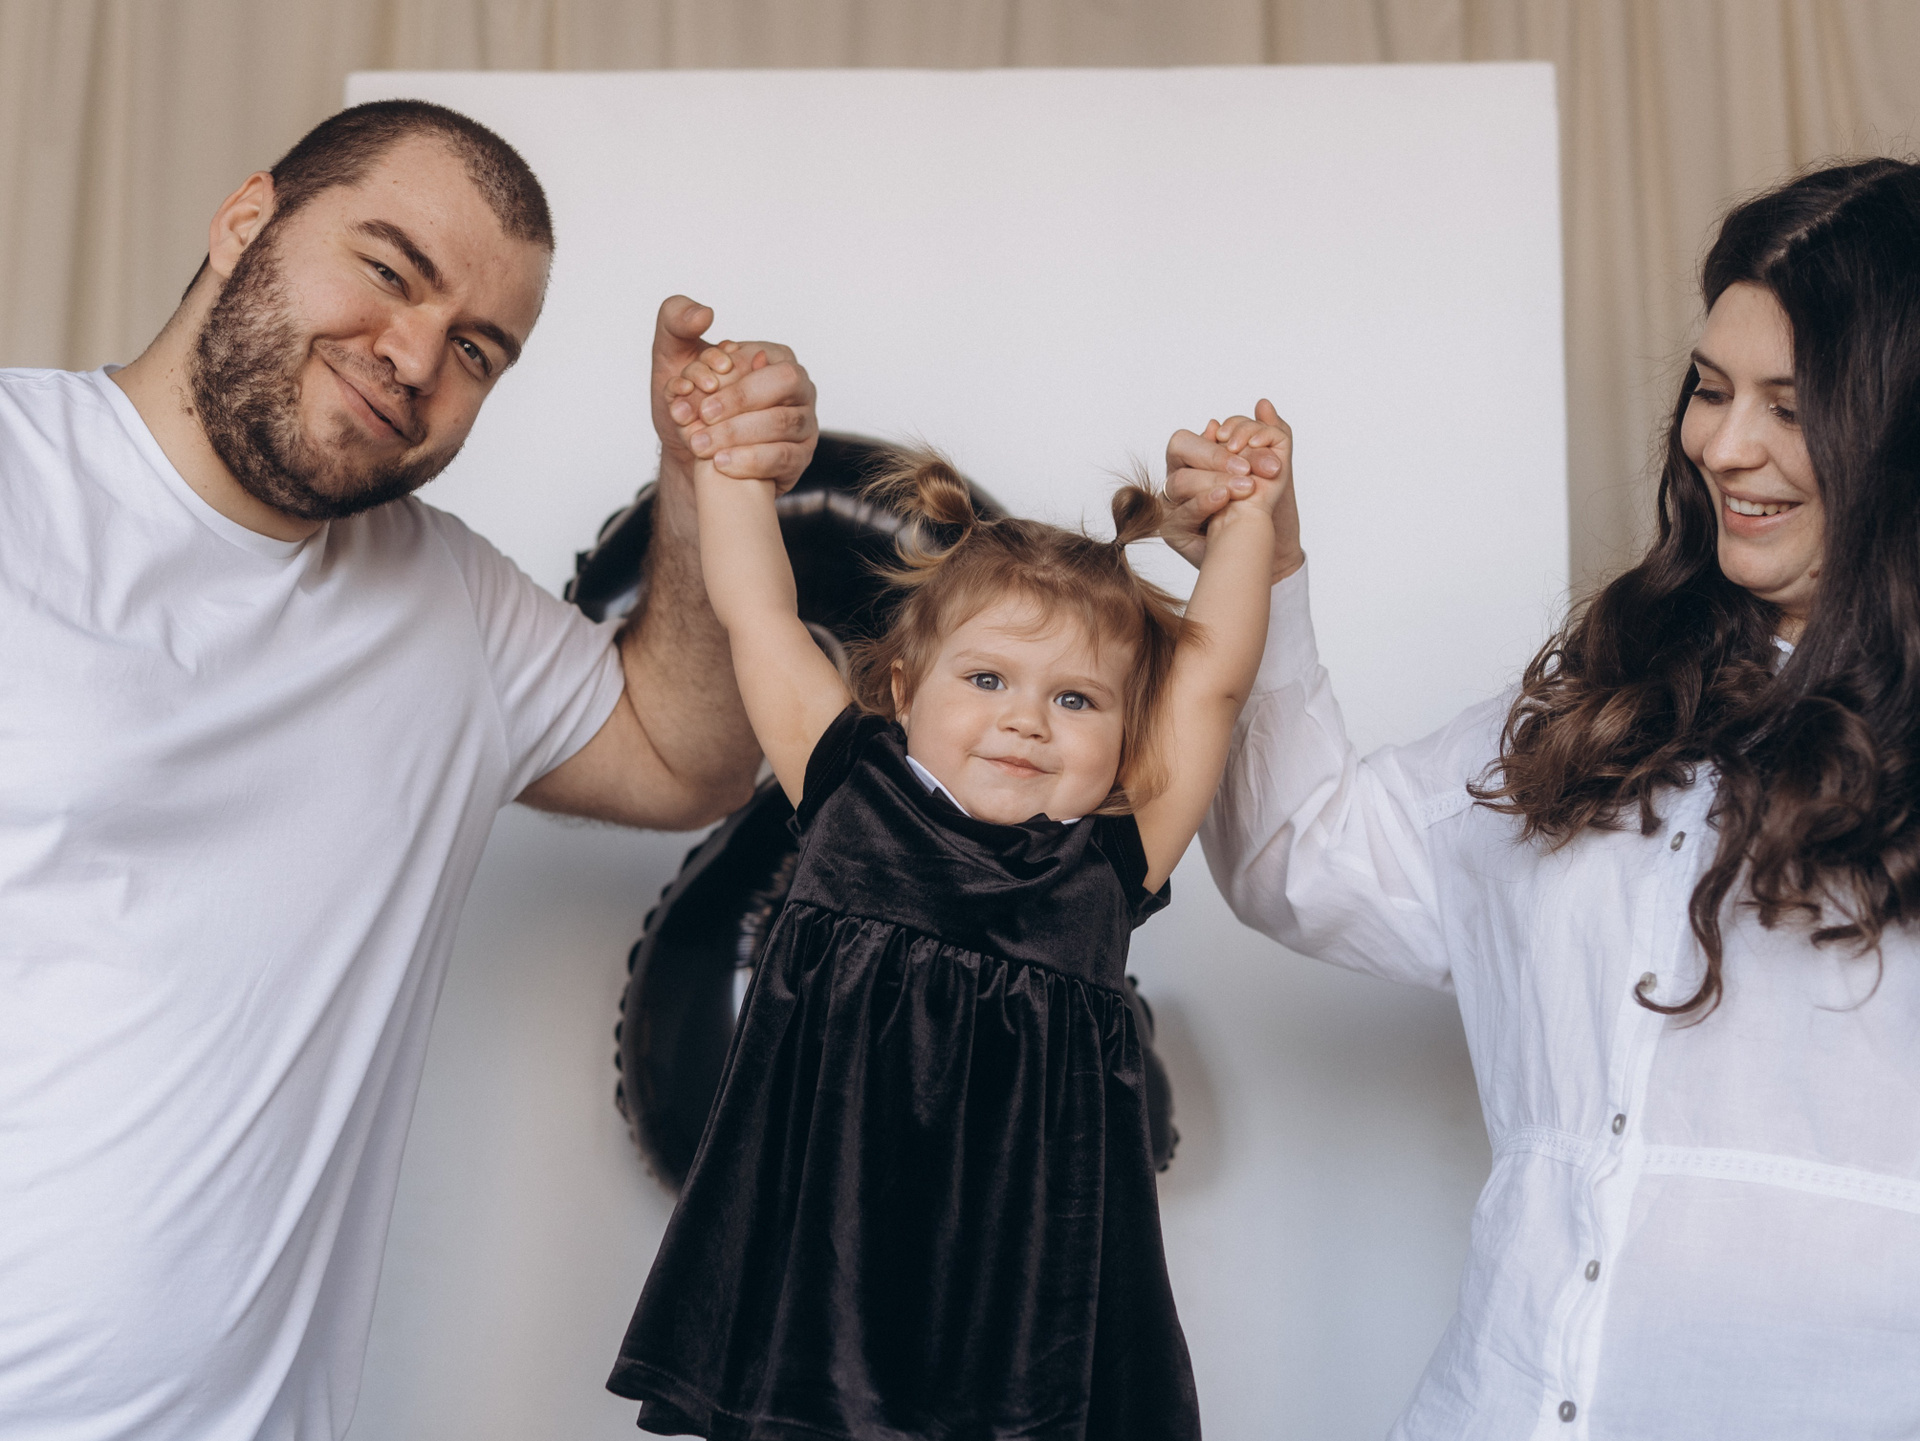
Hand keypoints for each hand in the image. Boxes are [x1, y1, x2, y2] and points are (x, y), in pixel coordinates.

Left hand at [651, 297, 816, 491]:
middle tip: (703, 413)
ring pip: (783, 422)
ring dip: (738, 433)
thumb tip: (704, 313)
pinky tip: (720, 463)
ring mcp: (804, 423)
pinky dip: (750, 460)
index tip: (700, 384)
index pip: (763, 355)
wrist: (689, 450)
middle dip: (741, 398)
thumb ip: (676, 321)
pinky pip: (784, 457)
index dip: (732, 369)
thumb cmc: (689, 399)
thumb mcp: (672, 356)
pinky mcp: (799, 458)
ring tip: (700, 443)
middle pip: (784, 383)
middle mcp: (798, 388)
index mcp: (775, 357)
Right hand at [1162, 399, 1302, 582]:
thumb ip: (1270, 434)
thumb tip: (1264, 404)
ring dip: (1214, 480)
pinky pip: (1180, 513)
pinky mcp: (1175, 530)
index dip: (1216, 441)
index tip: (1246, 446)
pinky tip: (1225, 498)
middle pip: (1178, 450)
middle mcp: (1179, 476)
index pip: (1191, 436)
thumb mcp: (1272, 467)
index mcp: (1196, 457)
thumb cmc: (1262, 506)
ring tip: (1245, 487)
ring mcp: (1173, 503)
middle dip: (1214, 457)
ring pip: (1179, 481)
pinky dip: (1204, 503)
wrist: (1266, 545)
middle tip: (1246, 469)